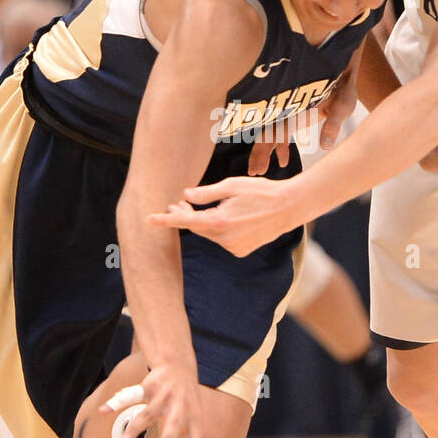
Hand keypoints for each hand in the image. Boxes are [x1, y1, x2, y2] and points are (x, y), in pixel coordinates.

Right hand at [99, 368, 203, 437]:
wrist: (177, 365)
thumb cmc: (185, 400)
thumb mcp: (192, 416)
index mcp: (194, 415)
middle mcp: (181, 404)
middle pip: (174, 425)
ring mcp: (165, 394)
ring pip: (148, 413)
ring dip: (135, 429)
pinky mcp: (150, 385)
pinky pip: (131, 395)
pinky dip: (115, 402)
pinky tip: (103, 410)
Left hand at [149, 175, 298, 256]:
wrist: (288, 208)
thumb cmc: (260, 192)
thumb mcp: (231, 186)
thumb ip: (205, 193)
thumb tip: (185, 196)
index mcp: (218, 221)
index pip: (185, 222)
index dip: (165, 221)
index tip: (148, 220)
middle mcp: (223, 238)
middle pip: (196, 228)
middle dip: (186, 216)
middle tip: (179, 203)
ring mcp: (232, 247)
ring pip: (210, 234)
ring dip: (206, 221)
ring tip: (214, 206)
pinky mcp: (240, 251)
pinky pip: (223, 240)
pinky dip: (220, 230)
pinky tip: (231, 218)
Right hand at [247, 67, 357, 175]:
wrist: (341, 73)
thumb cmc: (343, 88)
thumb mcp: (343, 105)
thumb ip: (333, 124)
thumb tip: (325, 146)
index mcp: (298, 105)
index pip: (280, 127)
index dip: (272, 146)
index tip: (273, 163)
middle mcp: (288, 108)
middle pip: (269, 131)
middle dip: (260, 152)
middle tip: (255, 172)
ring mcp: (288, 112)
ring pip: (269, 133)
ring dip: (263, 152)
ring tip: (258, 171)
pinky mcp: (293, 116)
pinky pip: (280, 133)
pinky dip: (277, 147)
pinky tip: (281, 161)